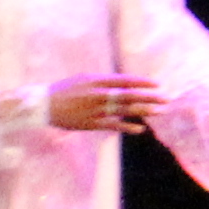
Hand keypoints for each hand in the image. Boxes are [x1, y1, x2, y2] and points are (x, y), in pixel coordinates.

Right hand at [45, 78, 163, 132]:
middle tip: (166, 99)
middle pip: (128, 95)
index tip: (158, 85)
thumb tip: (124, 84)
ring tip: (159, 111)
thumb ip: (103, 82)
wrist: (42, 105)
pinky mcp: (90, 124)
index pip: (124, 81)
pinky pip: (112, 126)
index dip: (142, 83)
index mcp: (95, 80)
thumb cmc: (65, 90)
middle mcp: (96, 94)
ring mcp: (94, 110)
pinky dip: (127, 127)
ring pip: (123, 111)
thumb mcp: (84, 79)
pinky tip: (140, 129)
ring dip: (143, 111)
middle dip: (149, 97)